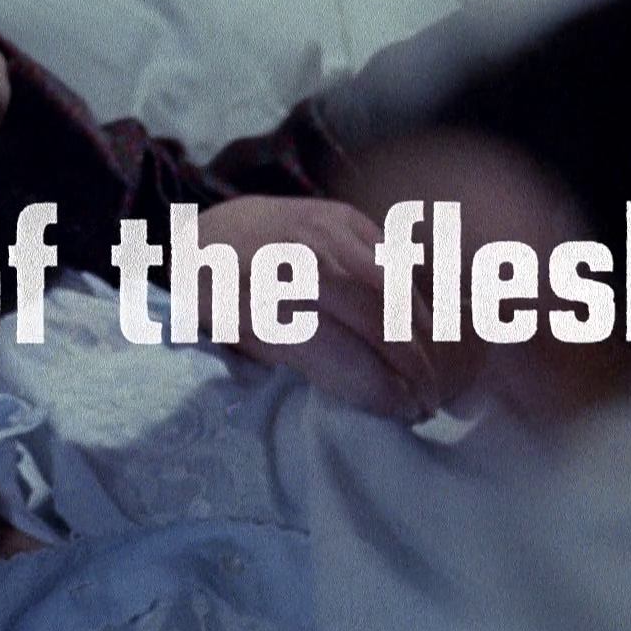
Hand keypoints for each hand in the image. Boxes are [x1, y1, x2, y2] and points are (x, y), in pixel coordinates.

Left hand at [198, 195, 445, 420]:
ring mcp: (320, 231)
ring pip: (393, 286)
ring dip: (421, 331)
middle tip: (428, 399)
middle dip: (413, 364)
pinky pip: (392, 257)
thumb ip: (298, 366)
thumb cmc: (216, 305)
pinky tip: (417, 325)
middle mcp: (293, 261)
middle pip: (376, 319)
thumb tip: (368, 396)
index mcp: (258, 303)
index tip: (404, 414)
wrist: (200, 237)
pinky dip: (410, 293)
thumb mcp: (239, 345)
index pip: (341, 354)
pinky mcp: (341, 215)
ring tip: (430, 367)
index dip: (381, 389)